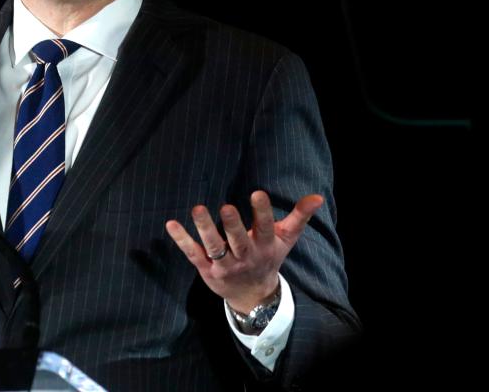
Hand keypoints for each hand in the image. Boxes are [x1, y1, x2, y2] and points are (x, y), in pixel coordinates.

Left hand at [165, 190, 322, 312]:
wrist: (252, 295)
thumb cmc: (268, 257)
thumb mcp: (285, 239)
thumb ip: (299, 217)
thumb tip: (317, 196)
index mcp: (264, 246)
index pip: (265, 228)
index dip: (262, 212)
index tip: (257, 193)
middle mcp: (245, 256)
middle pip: (238, 240)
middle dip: (233, 225)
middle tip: (226, 207)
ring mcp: (224, 264)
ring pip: (214, 247)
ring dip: (205, 229)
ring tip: (197, 209)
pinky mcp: (206, 269)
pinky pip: (193, 254)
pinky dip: (182, 240)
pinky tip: (171, 224)